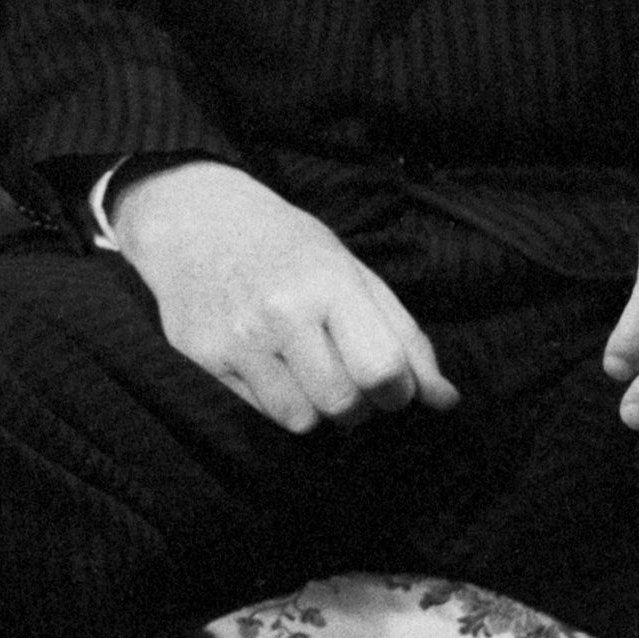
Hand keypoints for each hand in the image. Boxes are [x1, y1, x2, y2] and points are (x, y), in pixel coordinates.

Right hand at [108, 158, 455, 433]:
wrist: (193, 217)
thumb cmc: (285, 244)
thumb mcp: (351, 271)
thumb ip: (402, 336)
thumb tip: (445, 400)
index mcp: (327, 282)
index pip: (383, 371)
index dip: (398, 389)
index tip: (389, 380)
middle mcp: (280, 311)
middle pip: (345, 405)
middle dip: (357, 404)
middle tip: (345, 376)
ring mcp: (237, 337)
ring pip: (301, 420)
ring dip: (315, 408)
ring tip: (306, 372)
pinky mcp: (202, 358)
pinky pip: (259, 413)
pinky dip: (275, 401)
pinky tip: (269, 366)